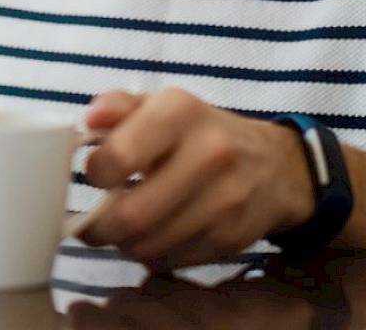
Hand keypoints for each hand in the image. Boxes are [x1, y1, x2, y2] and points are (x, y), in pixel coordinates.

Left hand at [77, 88, 313, 268]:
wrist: (274, 165)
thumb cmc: (199, 133)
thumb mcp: (161, 106)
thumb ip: (119, 105)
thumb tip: (90, 119)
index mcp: (181, 113)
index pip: (120, 156)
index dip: (96, 173)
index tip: (95, 176)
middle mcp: (210, 154)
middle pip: (133, 214)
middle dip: (101, 227)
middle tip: (91, 226)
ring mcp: (226, 199)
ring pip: (151, 244)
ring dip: (125, 244)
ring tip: (120, 231)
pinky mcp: (234, 237)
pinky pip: (174, 261)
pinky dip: (153, 256)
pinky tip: (153, 237)